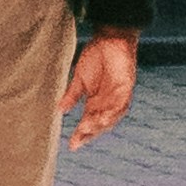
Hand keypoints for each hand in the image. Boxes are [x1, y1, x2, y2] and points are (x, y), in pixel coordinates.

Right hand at [62, 30, 138, 148]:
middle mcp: (108, 104)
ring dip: (99, 124)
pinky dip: (113, 111)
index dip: (81, 135)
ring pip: (111, 117)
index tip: (71, 146)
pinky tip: (104, 117)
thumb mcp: (79, 79)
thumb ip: (72, 96)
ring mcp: (118, 97)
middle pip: (99, 125)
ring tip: (86, 129)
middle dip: (89, 133)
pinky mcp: (126, 87)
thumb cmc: (96, 57)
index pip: (88, 123)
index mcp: (96, 103)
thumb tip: (59, 111)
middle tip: (77, 140)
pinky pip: (121, 102)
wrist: (110, 38)